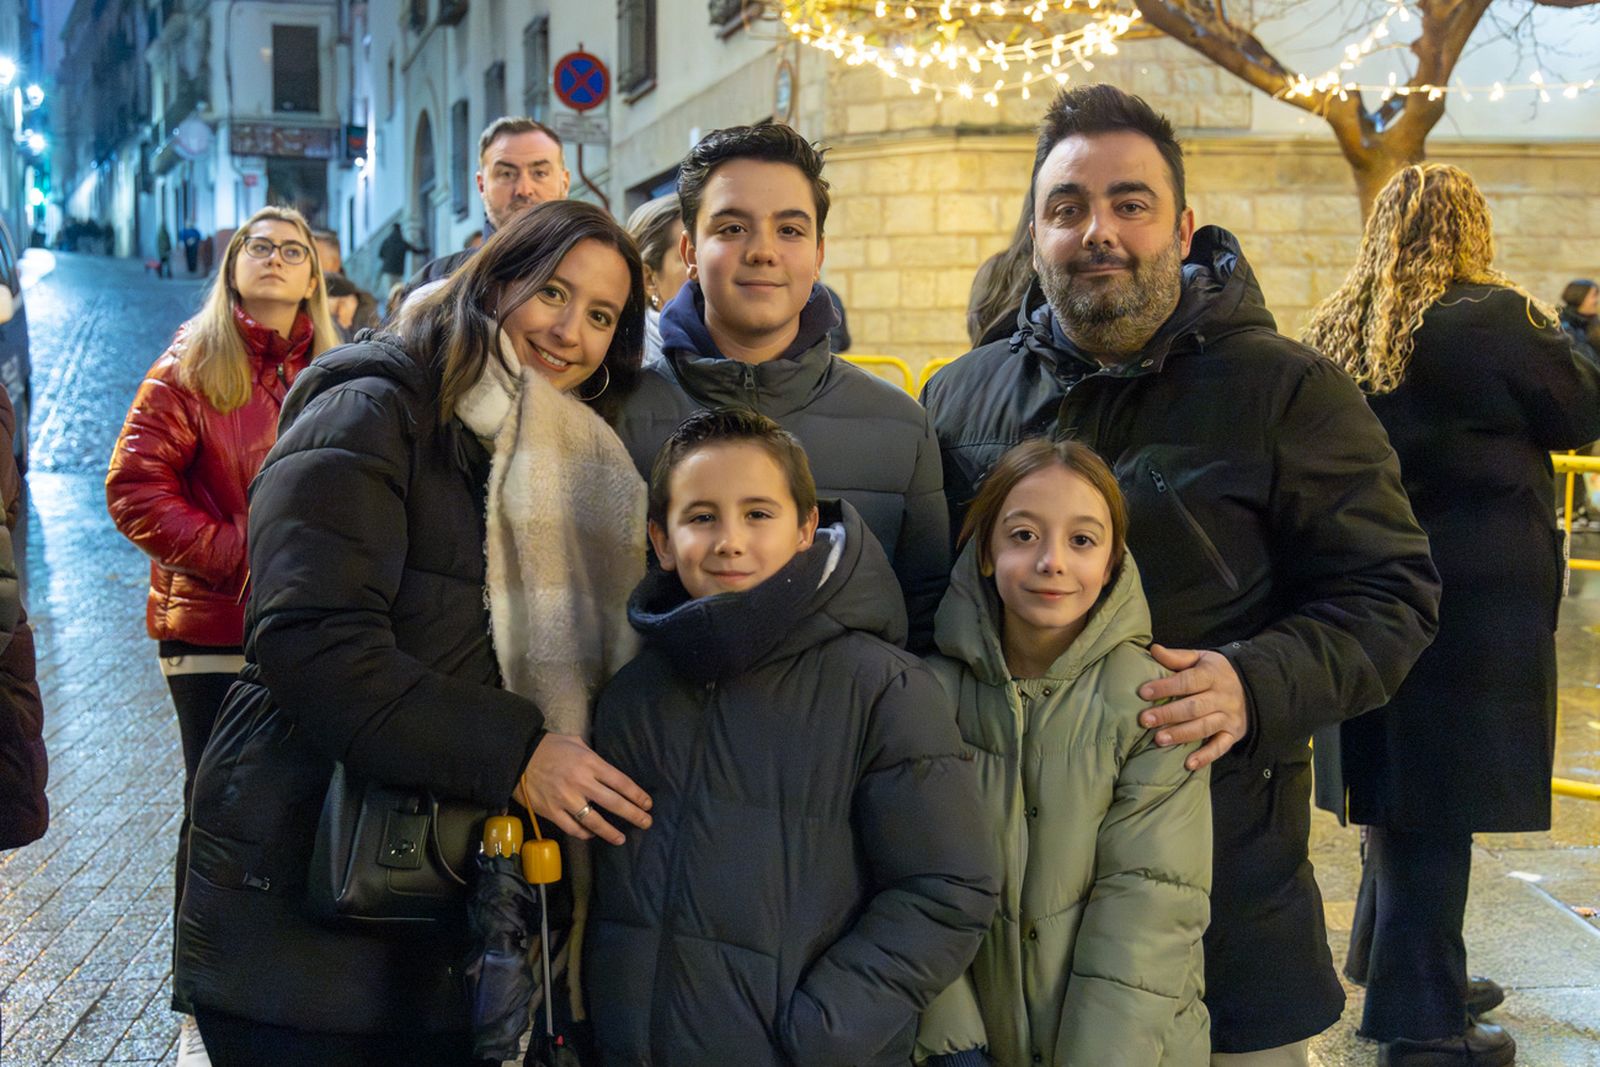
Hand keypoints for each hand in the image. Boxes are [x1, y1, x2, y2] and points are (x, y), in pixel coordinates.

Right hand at [513, 733, 652, 844]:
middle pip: (614, 803)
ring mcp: (566, 799)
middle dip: (633, 814)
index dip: (637, 795)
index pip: (621, 782)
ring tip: (621, 838)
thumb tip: (607, 772)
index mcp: (590, 763)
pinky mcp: (552, 812)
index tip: (647, 804)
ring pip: (594, 821)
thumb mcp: (576, 743)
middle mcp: (581, 782)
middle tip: (646, 823)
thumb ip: (594, 757)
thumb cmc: (550, 747)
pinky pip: (572, 828)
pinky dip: (584, 833)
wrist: (518, 757)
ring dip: (610, 832)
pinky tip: (592, 834)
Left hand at [1137, 645, 1248, 770]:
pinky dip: (1206, 756)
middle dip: (1168, 714)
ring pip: (1205, 727)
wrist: (1252, 686)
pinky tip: (1189, 763)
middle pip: (1194, 707)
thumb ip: (1177, 657)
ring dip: (1181, 734)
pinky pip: (1221, 747)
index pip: (1188, 681)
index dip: (1165, 687)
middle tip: (1145, 720)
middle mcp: (1223, 696)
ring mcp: (1229, 717)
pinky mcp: (1233, 734)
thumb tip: (1154, 650)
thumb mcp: (1200, 658)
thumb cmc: (1215, 672)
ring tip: (1158, 739)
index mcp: (1212, 675)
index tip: (1143, 692)